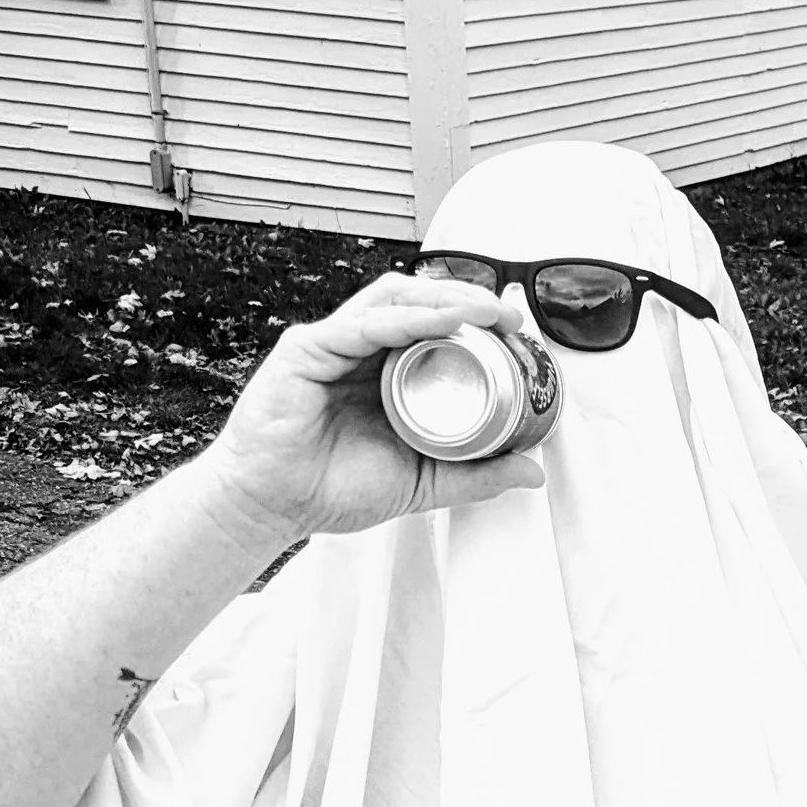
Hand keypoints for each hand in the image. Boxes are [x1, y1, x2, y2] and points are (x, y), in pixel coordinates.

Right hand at [186, 273, 548, 554]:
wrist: (274, 506)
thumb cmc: (332, 489)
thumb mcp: (425, 482)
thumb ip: (477, 475)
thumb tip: (531, 470)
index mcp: (385, 373)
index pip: (434, 328)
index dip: (477, 322)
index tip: (518, 334)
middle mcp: (361, 351)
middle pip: (417, 303)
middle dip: (468, 301)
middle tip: (511, 316)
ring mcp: (333, 345)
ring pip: (393, 302)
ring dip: (444, 300)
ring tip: (487, 311)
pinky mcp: (308, 350)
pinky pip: (362, 325)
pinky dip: (405, 320)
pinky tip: (440, 321)